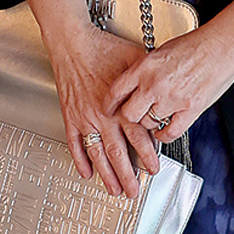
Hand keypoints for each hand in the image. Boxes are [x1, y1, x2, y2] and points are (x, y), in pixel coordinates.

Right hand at [41, 23, 158, 198]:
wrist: (72, 42)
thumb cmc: (103, 48)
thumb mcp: (135, 61)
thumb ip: (148, 81)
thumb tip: (164, 90)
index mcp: (121, 104)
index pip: (137, 137)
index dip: (147, 156)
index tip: (153, 168)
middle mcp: (103, 115)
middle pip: (117, 152)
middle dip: (127, 175)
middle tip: (134, 190)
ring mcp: (85, 117)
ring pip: (97, 153)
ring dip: (106, 174)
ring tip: (113, 190)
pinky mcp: (70, 115)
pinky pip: (74, 142)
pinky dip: (79, 159)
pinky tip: (85, 172)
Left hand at [108, 9, 233, 144]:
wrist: (221, 46)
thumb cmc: (195, 44)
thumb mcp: (161, 51)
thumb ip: (145, 69)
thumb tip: (135, 84)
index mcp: (145, 66)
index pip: (116, 91)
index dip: (109, 103)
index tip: (109, 108)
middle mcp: (154, 84)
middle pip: (128, 113)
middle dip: (129, 117)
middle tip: (132, 115)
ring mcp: (172, 99)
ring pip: (148, 124)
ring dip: (148, 123)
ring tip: (152, 118)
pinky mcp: (189, 110)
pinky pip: (169, 133)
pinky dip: (164, 136)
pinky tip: (163, 131)